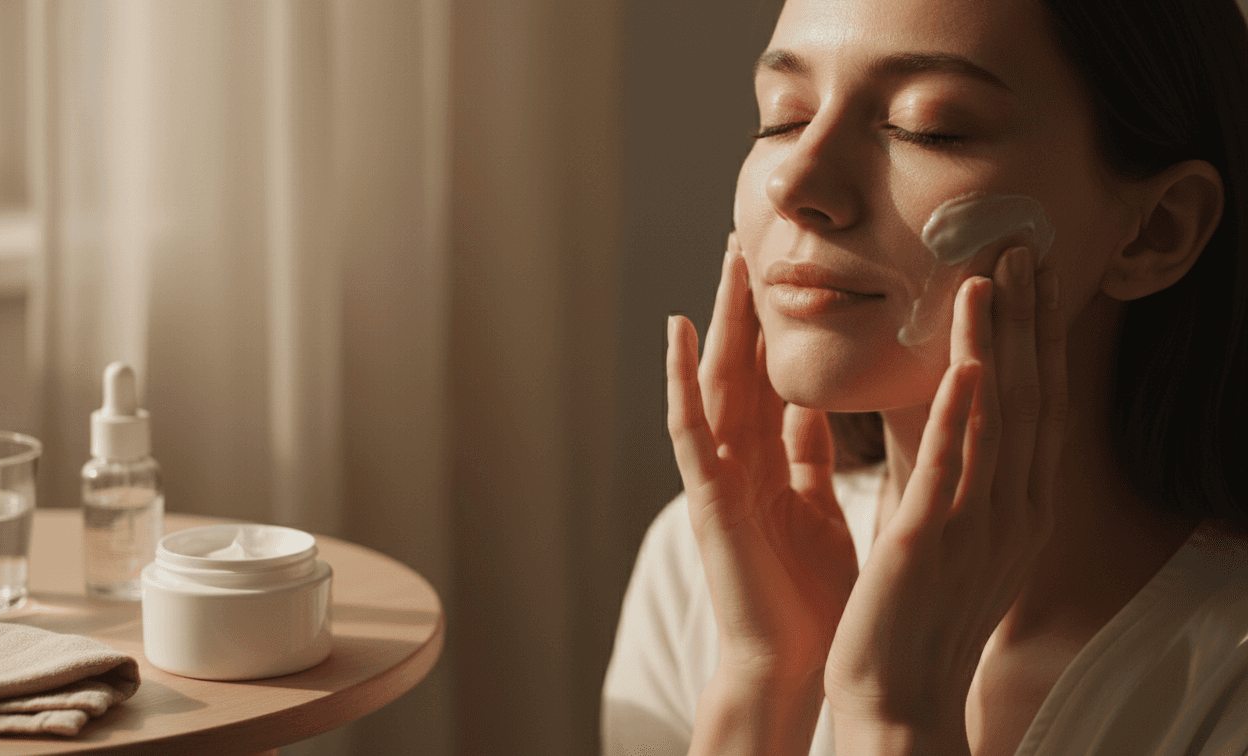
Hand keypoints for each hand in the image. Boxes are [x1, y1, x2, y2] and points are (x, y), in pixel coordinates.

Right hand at [667, 234, 859, 687]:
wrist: (791, 661)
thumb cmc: (807, 592)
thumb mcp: (816, 504)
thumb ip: (808, 454)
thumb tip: (815, 403)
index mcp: (769, 461)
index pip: (772, 377)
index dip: (777, 325)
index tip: (787, 271)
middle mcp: (740, 459)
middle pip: (742, 366)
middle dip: (746, 306)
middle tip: (749, 238)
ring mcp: (719, 476)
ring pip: (717, 383)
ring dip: (719, 322)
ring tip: (725, 261)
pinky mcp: (708, 498)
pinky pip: (690, 429)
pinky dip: (681, 380)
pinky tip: (680, 332)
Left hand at [822, 247, 1066, 751]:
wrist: (901, 694)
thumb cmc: (923, 614)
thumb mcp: (958, 533)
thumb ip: (963, 475)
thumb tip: (961, 415)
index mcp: (1014, 506)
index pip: (1033, 404)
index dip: (1035, 336)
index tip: (1029, 276)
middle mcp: (1009, 511)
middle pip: (1029, 398)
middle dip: (1027, 322)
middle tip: (1022, 249)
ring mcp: (973, 527)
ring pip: (995, 421)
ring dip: (996, 346)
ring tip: (990, 279)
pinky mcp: (928, 544)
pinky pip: (949, 471)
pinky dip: (959, 416)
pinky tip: (964, 366)